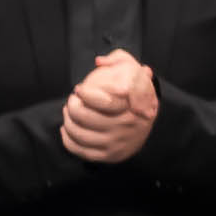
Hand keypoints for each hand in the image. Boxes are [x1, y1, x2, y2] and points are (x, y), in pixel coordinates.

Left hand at [56, 50, 158, 164]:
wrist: (149, 123)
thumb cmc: (136, 93)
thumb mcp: (134, 71)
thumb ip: (119, 60)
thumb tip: (99, 61)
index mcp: (133, 106)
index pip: (104, 102)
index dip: (85, 94)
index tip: (79, 89)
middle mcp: (126, 126)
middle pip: (86, 118)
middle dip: (72, 106)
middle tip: (71, 100)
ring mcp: (117, 142)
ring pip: (80, 134)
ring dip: (67, 122)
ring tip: (67, 112)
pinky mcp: (109, 155)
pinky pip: (81, 150)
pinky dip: (68, 139)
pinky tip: (66, 129)